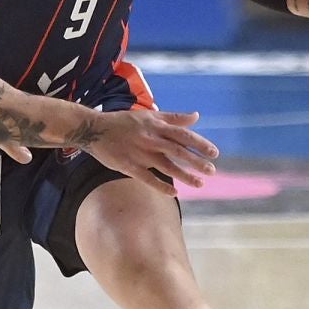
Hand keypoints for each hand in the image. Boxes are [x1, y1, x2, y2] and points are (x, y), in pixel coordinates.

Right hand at [83, 108, 218, 191]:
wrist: (95, 129)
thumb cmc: (124, 122)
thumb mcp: (149, 115)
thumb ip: (173, 117)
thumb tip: (196, 116)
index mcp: (156, 126)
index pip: (183, 135)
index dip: (199, 144)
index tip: (214, 153)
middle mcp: (150, 139)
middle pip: (178, 152)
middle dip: (196, 162)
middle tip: (212, 171)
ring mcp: (139, 154)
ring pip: (166, 167)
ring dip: (184, 176)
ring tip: (200, 184)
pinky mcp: (129, 166)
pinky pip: (148, 178)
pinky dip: (161, 186)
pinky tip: (174, 193)